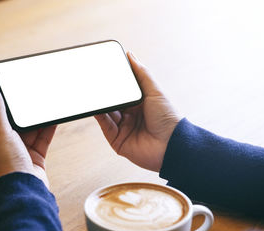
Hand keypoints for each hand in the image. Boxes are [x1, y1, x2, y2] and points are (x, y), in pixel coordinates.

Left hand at [0, 82, 55, 186]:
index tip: (16, 93)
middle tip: (33, 98)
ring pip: (30, 132)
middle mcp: (0, 148)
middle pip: (14, 125)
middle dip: (25, 114)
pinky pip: (41, 140)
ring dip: (37, 121)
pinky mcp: (33, 159)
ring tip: (46, 106)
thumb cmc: (6, 165)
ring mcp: (18, 154)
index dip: (6, 106)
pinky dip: (47, 130)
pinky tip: (53, 119)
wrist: (25, 191)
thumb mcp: (0, 132)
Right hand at [95, 52, 178, 171]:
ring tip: (92, 91)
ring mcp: (123, 128)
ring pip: (106, 113)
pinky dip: (99, 115)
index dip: (113, 82)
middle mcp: (130, 116)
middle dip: (104, 92)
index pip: (122, 90)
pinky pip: (105, 126)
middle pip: (112, 102)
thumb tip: (130, 54)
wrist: (171, 144)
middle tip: (93, 80)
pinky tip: (95, 106)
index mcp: (139, 104)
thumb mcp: (154, 90)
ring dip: (100, 103)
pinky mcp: (117, 141)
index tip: (102, 70)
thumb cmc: (168, 117)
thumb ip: (141, 72)